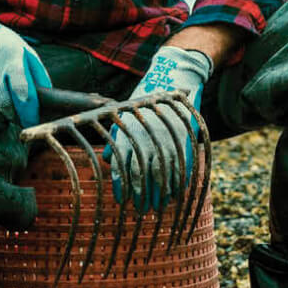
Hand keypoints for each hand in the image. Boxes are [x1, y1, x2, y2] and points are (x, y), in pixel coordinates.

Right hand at [0, 10, 52, 126]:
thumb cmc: (5, 48)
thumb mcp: (25, 52)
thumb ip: (38, 75)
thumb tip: (48, 101)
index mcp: (12, 55)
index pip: (21, 89)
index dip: (28, 111)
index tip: (31, 122)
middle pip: (4, 103)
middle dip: (14, 116)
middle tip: (19, 121)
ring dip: (0, 119)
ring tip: (6, 119)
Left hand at [107, 46, 210, 210]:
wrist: (172, 78)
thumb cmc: (144, 99)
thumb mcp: (126, 114)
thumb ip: (117, 137)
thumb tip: (104, 157)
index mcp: (128, 132)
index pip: (122, 166)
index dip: (122, 185)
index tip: (122, 201)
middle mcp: (146, 137)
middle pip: (142, 174)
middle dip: (141, 194)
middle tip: (141, 209)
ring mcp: (166, 138)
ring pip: (162, 172)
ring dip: (159, 192)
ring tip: (158, 206)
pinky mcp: (183, 137)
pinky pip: (180, 164)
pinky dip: (177, 181)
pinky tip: (175, 193)